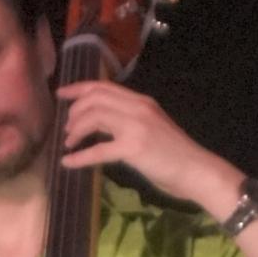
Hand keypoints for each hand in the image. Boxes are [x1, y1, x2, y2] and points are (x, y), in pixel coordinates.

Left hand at [54, 80, 236, 210]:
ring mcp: (136, 126)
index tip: (61, 93)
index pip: (104, 86)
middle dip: (74, 111)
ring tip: (69, 144)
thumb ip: (126, 120)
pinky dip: (79, 157)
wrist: (196, 170)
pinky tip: (68, 163)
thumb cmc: (173, 154)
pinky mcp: (134, 147)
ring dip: (75, 131)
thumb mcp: (149, 127)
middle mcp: (138, 108)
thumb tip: (98, 124)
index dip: (78, 88)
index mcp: (141, 101)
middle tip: (67, 129)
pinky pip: (98, 150)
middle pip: (95, 98)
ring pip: (94, 118)